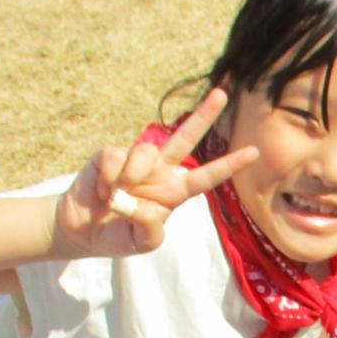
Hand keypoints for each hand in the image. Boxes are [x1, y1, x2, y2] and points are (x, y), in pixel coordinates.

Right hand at [53, 88, 256, 257]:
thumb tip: (148, 206)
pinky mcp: (110, 156)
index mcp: (174, 191)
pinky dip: (107, 177)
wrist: (83, 231)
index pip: (206, 176)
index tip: (254, 152)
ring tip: (114, 196)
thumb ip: (151, 229)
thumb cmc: (119, 235)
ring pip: (144, 151)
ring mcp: (135, 161)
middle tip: (222, 94)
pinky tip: (101, 190)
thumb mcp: (142, 243)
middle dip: (204, 116)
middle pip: (185, 138)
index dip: (229, 165)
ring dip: (129, 177)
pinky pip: (114, 156)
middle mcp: (159, 171)